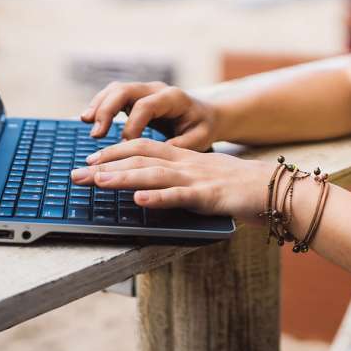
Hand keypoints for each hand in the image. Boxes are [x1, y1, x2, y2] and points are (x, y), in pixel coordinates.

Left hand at [70, 138, 272, 224]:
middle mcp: (186, 163)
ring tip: (98, 182)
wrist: (272, 187)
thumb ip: (179, 177)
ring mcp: (196, 179)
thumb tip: (152, 186)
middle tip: (77, 174)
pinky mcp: (209, 197)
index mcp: (184, 156)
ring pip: (154, 174)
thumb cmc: (238, 185)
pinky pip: (180, 196)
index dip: (114, 153)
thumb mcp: (204, 175)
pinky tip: (140, 201)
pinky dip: (159, 198)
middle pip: (140, 157)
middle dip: (106, 164)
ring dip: (123, 177)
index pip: (143, 148)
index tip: (90, 162)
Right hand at [80, 81, 218, 150]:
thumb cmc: (203, 128)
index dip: (132, 125)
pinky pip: (114, 95)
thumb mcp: (199, 139)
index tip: (126, 146)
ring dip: (99, 105)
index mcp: (173, 98)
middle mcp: (157, 89)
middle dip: (107, 110)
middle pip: (125, 90)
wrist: (207, 115)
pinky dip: (100, 105)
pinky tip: (89, 119)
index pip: (145, 105)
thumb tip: (156, 155)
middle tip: (96, 134)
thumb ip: (179, 145)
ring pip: (116, 89)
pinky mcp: (137, 96)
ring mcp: (145, 90)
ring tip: (86, 124)